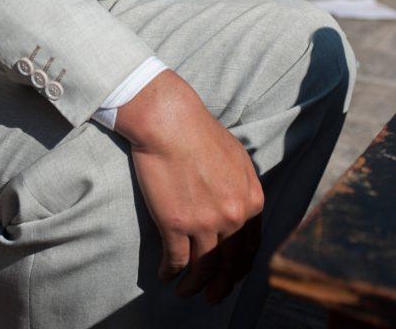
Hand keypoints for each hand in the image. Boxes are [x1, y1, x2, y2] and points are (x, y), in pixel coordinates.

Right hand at [114, 69, 263, 304]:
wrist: (169, 120)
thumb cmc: (199, 130)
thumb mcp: (236, 157)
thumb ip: (242, 186)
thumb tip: (240, 206)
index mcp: (251, 199)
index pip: (251, 246)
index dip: (240, 265)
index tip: (230, 272)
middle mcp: (233, 216)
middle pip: (230, 264)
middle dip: (221, 286)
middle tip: (212, 296)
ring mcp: (204, 223)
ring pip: (203, 268)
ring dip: (193, 286)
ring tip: (184, 292)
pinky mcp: (175, 224)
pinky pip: (176, 260)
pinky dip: (171, 272)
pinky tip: (165, 275)